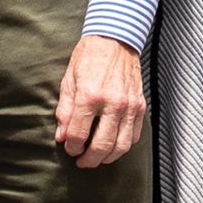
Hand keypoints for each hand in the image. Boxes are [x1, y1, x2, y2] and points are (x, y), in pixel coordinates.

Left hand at [56, 36, 145, 168]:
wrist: (115, 39)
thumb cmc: (89, 58)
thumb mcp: (69, 80)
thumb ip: (65, 110)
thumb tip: (62, 136)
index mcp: (90, 96)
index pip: (79, 135)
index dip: (72, 148)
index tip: (69, 149)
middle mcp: (112, 103)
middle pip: (101, 145)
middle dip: (89, 160)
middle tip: (82, 163)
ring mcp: (129, 106)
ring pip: (121, 146)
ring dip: (107, 158)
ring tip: (97, 159)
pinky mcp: (140, 106)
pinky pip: (134, 135)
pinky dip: (123, 146)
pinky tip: (113, 146)